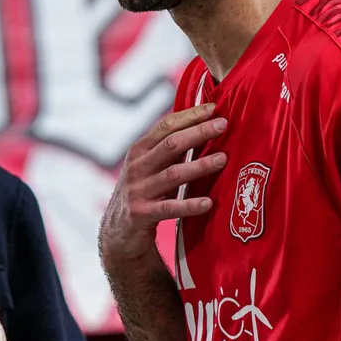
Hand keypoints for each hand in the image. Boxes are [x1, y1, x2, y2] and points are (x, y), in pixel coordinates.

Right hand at [99, 104, 227, 269]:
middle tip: (223, 125)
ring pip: (173, 174)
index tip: (214, 108)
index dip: (190, 116)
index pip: (166, 126)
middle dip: (198, 132)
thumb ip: (169, 150)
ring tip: (223, 159)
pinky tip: (207, 203)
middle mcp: (137, 167)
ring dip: (199, 165)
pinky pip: (169, 208)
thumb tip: (202, 127)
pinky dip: (189, 205)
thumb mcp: (149, 167)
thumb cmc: (142, 193)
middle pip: (171, 144)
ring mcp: (138, 190)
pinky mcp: (141, 214)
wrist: (117, 232)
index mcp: (139, 150)